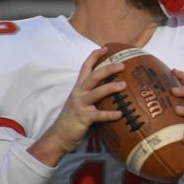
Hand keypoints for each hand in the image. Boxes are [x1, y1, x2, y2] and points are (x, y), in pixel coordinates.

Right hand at [29, 47, 125, 165]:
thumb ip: (96, 98)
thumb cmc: (75, 120)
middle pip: (94, 76)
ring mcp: (80, 105)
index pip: (85, 67)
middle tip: (122, 65)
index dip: (94, 56)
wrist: (59, 136)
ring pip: (97, 92)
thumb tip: (116, 93)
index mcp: (78, 88)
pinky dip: (110, 114)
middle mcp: (78, 93)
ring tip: (124, 85)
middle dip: (108, 68)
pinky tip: (120, 114)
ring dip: (111, 87)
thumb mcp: (84, 104)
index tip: (105, 48)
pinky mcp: (83, 118)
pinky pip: (99, 115)